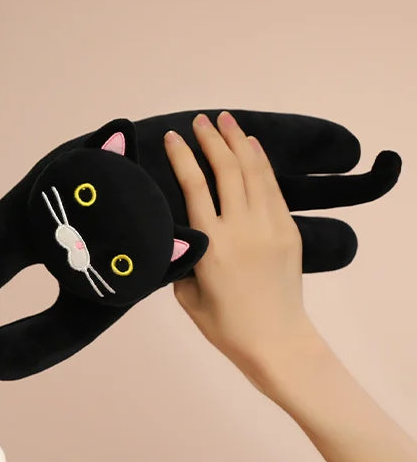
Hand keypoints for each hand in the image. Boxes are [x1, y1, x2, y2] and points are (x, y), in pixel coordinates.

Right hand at [164, 111, 322, 388]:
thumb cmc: (224, 326)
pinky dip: (261, 164)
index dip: (182, 157)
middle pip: (226, 170)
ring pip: (253, 172)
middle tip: (200, 121)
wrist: (275, 340)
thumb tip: (182, 235)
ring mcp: (269, 227)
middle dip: (211, 140)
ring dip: (238, 142)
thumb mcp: (187, 295)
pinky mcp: (288, 231)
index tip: (173, 137)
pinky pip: (272, 188)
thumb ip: (182, 259)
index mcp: (209, 245)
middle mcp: (240, 229)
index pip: (193, 186)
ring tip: (226, 121)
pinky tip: (252, 148)